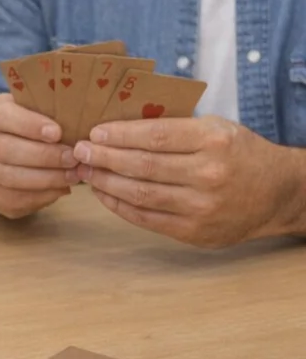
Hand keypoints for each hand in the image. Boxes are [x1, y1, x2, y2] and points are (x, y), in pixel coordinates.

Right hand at [0, 94, 79, 217]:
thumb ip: (55, 112)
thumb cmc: (37, 126)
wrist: (11, 149)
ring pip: (9, 177)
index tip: (57, 132)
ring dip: (46, 179)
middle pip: (6, 150)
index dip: (28, 125)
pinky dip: (41, 196)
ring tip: (73, 176)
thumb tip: (83, 121)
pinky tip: (61, 189)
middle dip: (44, 156)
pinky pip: (13, 199)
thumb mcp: (42, 110)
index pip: (3, 116)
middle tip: (73, 159)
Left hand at [75, 116, 295, 247]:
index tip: (94, 133)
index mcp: (214, 141)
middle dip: (104, 158)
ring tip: (86, 171)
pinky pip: (146, 218)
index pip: (156, 136)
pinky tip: (103, 193)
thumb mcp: (215, 128)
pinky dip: (119, 205)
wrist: (277, 194)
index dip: (120, 134)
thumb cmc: (238, 153)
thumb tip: (118, 126)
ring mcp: (202, 207)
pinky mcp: (194, 232)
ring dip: (106, 182)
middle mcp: (209, 174)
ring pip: (140, 194)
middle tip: (80, 151)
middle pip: (143, 166)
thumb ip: (174, 127)